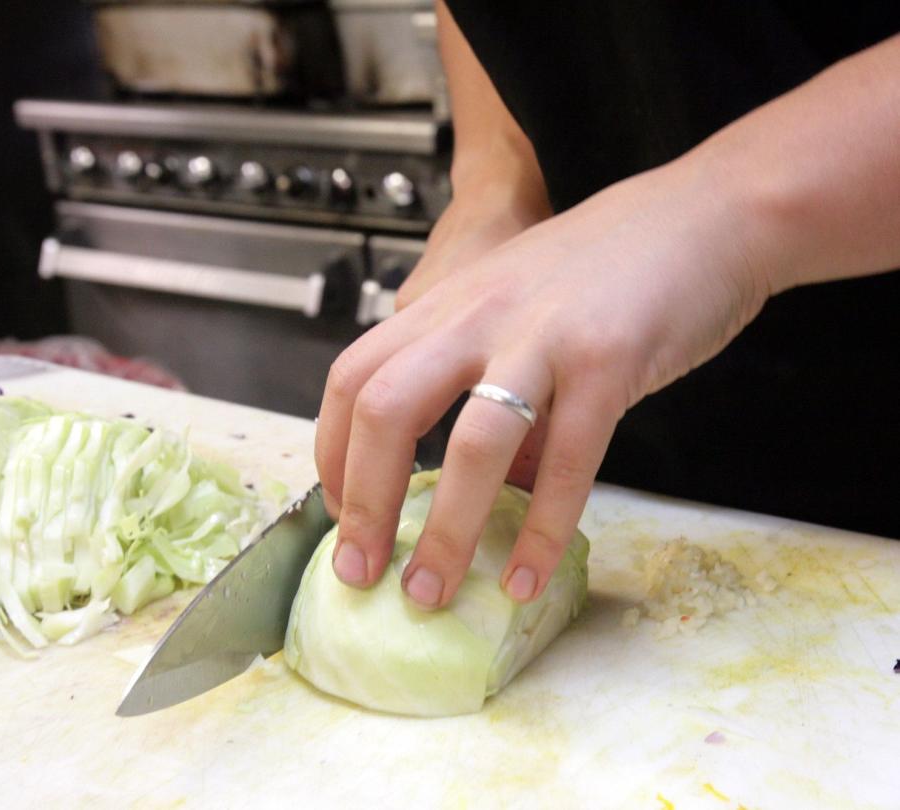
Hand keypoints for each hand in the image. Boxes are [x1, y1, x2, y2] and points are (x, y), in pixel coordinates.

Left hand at [315, 161, 768, 606]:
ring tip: (430, 594)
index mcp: (447, 305)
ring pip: (471, 444)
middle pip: (384, 409)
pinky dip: (540, 529)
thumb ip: (485, 385)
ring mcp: (541, 337)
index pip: (353, 378)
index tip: (339, 512)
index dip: (332, 451)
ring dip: (444, 532)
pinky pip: (566, 460)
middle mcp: (478, 317)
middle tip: (359, 570)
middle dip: (364, 500)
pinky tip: (525, 577)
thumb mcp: (516, 309)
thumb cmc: (608, 266)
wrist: (706, 214)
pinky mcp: (609, 361)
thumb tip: (481, 485)